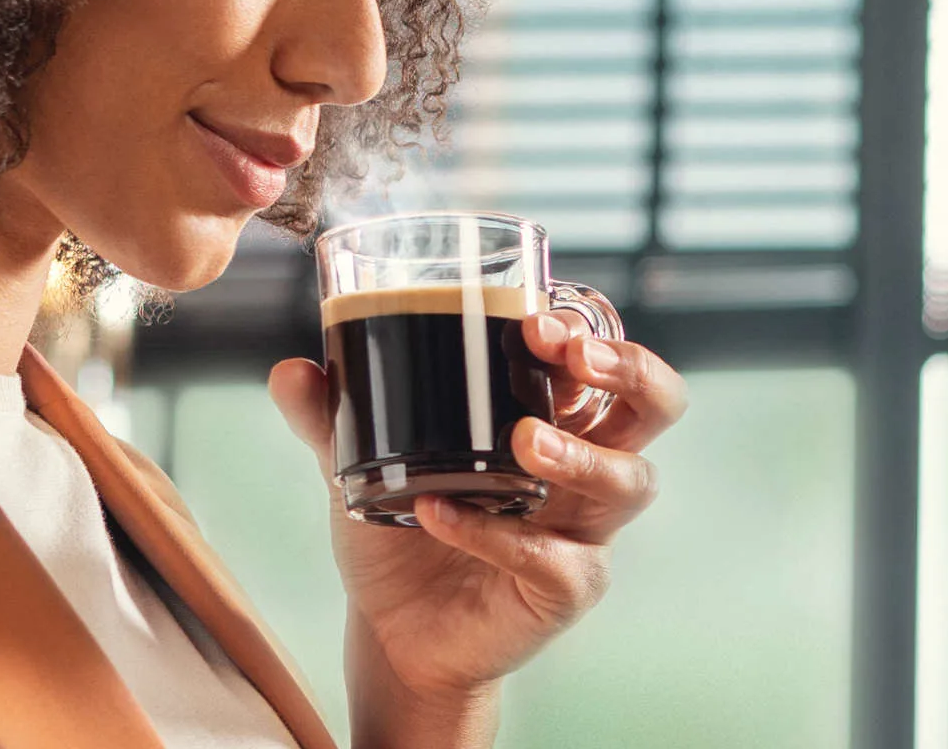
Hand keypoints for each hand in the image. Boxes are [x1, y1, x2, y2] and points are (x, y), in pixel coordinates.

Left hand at [268, 310, 687, 737]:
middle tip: (574, 356)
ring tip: (522, 443)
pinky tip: (438, 515)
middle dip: (630, 371)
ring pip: (629, 481)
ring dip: (579, 454)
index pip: (600, 357)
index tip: (538, 317)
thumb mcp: (357, 463)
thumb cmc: (398, 531)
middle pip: (655, 407)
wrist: (393, 632)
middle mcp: (581, 467)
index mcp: (546, 417)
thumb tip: (292, 370)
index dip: (590, 329)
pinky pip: (553, 560)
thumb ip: (329, 417)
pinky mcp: (565, 588)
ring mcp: (581, 530)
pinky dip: (495, 534)